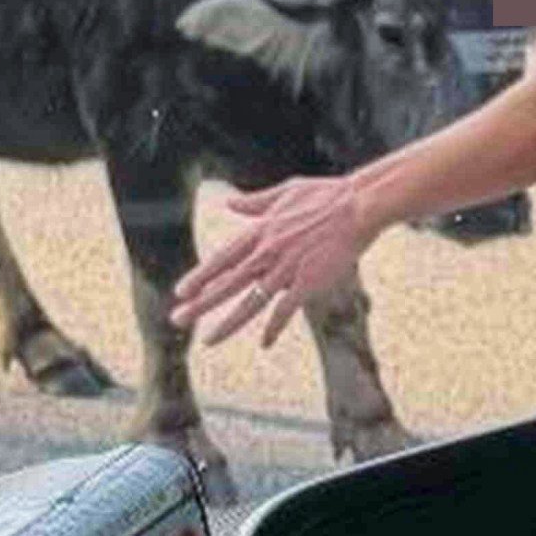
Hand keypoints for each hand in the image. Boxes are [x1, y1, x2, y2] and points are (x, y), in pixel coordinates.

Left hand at [170, 176, 374, 346]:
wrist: (358, 206)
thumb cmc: (326, 195)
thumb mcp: (285, 191)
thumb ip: (256, 203)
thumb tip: (231, 203)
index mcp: (260, 231)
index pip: (223, 259)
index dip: (201, 276)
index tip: (180, 292)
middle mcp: (267, 252)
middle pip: (227, 284)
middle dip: (200, 304)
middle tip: (178, 320)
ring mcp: (286, 269)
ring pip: (250, 303)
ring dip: (226, 323)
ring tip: (207, 340)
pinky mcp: (307, 282)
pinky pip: (285, 311)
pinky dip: (273, 328)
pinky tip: (264, 344)